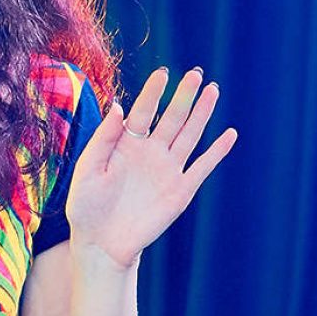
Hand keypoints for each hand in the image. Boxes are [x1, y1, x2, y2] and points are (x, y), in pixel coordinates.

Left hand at [64, 66, 238, 269]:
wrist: (100, 242)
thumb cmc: (87, 206)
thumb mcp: (88, 169)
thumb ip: (103, 138)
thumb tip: (118, 105)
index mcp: (125, 144)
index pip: (143, 111)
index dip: (153, 92)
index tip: (163, 73)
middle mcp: (149, 152)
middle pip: (171, 118)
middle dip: (184, 96)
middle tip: (196, 74)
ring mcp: (167, 170)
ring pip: (189, 135)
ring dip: (202, 114)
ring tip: (213, 91)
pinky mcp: (180, 191)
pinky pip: (202, 167)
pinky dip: (216, 152)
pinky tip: (229, 134)